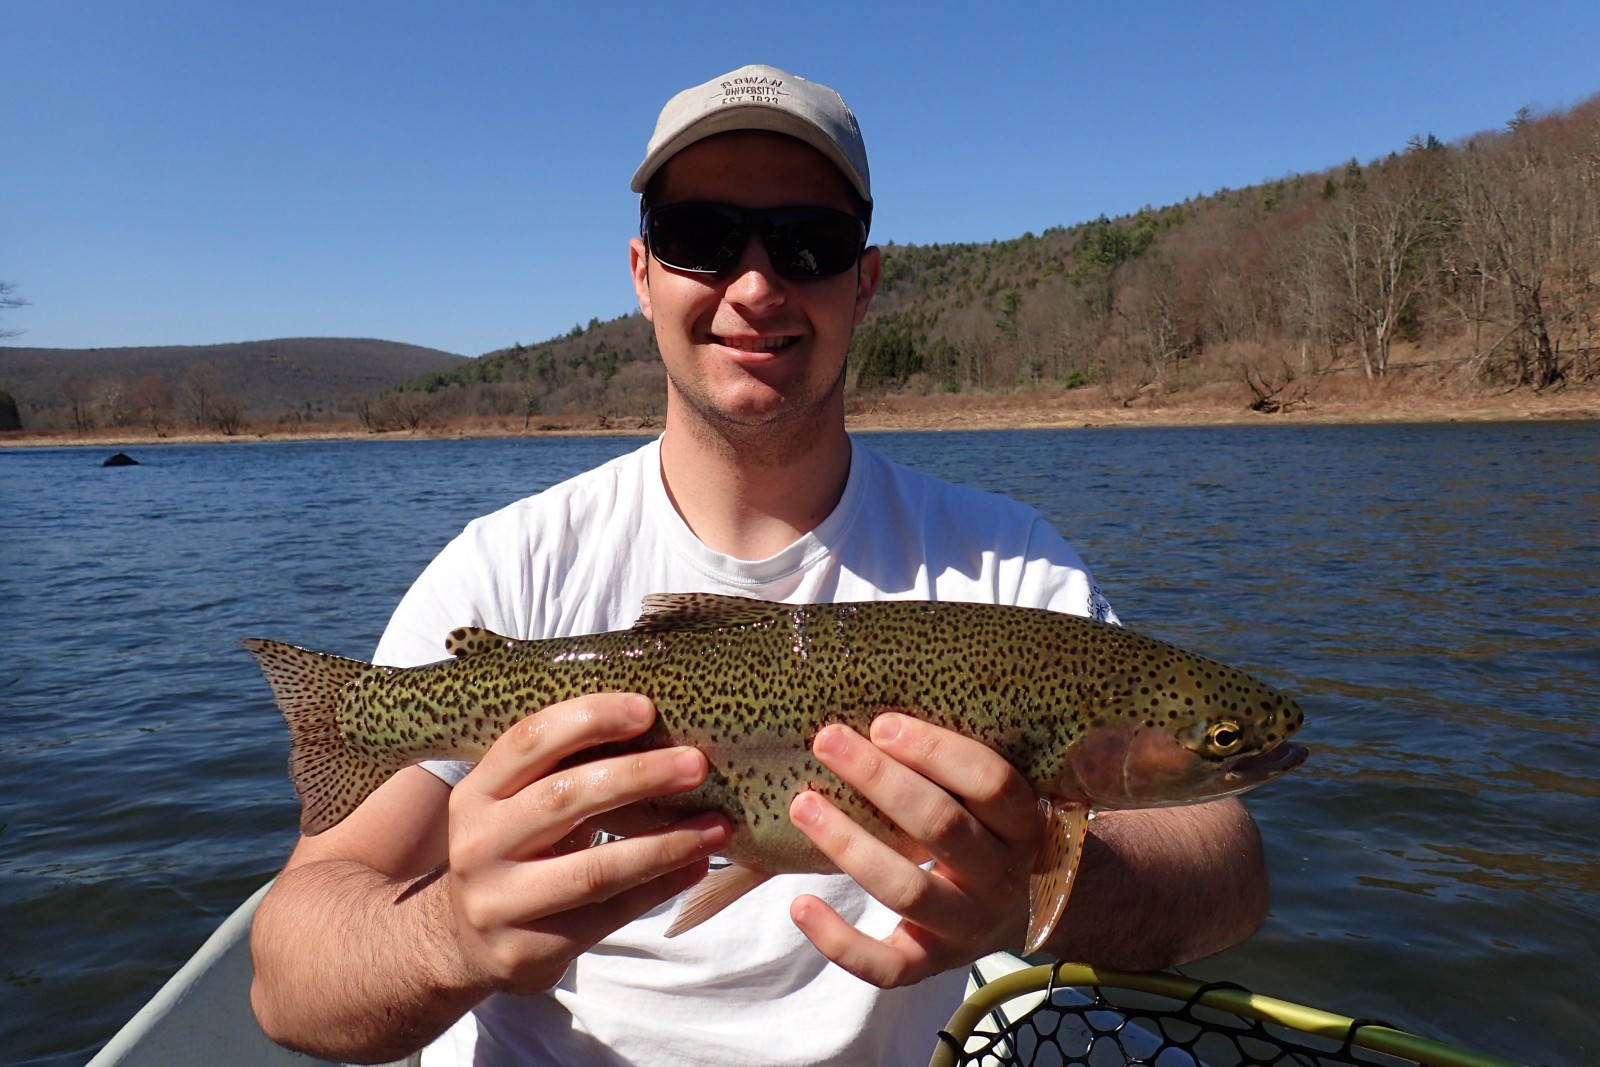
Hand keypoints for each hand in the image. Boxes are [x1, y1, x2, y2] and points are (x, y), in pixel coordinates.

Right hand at [440, 692, 729, 993]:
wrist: (463, 942)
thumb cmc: (513, 850)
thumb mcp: (515, 804)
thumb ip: (562, 770)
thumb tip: (657, 728)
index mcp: (478, 792)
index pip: (530, 740)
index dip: (588, 719)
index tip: (646, 710)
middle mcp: (480, 843)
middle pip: (564, 798)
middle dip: (638, 776)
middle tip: (695, 764)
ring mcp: (500, 902)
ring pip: (594, 869)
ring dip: (665, 843)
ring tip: (716, 826)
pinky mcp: (528, 950)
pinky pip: (609, 914)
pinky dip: (661, 886)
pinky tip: (697, 864)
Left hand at [787, 712, 1044, 987]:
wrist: (1031, 910)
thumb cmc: (995, 831)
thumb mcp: (998, 799)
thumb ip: (959, 767)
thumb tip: (881, 719)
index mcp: (1025, 825)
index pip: (990, 782)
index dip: (937, 751)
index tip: (882, 724)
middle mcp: (1003, 878)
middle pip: (942, 828)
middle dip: (879, 780)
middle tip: (828, 741)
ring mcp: (970, 926)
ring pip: (908, 890)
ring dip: (849, 845)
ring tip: (803, 805)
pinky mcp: (935, 962)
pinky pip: (888, 966)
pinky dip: (840, 942)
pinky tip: (800, 905)